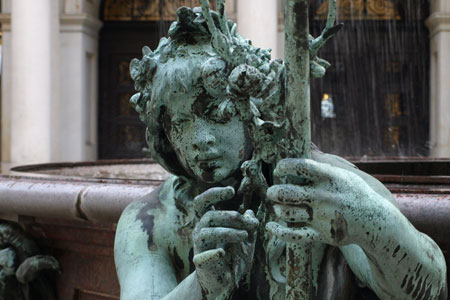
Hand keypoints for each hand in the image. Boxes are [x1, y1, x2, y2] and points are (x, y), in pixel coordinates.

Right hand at [192, 187, 258, 299]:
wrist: (225, 284)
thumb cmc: (234, 259)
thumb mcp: (246, 241)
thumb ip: (249, 226)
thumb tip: (251, 212)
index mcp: (210, 223)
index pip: (203, 202)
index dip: (214, 193)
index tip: (231, 191)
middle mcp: (202, 231)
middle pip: (209, 215)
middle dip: (230, 216)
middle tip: (249, 223)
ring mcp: (200, 247)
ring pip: (207, 232)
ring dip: (228, 232)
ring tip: (244, 236)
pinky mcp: (201, 263)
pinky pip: (203, 255)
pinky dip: (213, 253)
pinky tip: (223, 252)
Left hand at [266, 158, 390, 246]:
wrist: (376, 221)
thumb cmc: (354, 191)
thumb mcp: (343, 172)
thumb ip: (321, 160)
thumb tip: (305, 143)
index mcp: (329, 177)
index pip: (300, 166)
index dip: (284, 166)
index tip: (279, 169)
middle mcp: (324, 196)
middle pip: (287, 192)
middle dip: (274, 191)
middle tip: (273, 191)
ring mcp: (322, 217)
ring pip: (287, 213)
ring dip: (277, 209)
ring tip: (277, 206)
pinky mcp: (322, 234)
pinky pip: (295, 236)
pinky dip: (279, 232)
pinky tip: (270, 225)